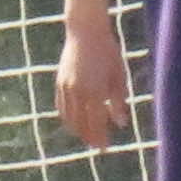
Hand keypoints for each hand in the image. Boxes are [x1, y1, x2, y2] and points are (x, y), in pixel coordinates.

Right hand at [55, 0, 132, 147]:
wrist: (85, 31)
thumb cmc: (108, 52)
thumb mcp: (119, 76)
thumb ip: (119, 101)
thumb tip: (120, 124)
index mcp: (95, 91)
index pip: (96, 123)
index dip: (100, 138)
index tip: (105, 148)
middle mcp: (78, 92)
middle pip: (81, 123)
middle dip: (89, 137)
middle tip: (97, 145)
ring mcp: (66, 87)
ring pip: (68, 117)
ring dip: (77, 129)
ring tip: (86, 136)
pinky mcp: (59, 82)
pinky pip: (61, 106)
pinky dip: (67, 117)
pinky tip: (74, 122)